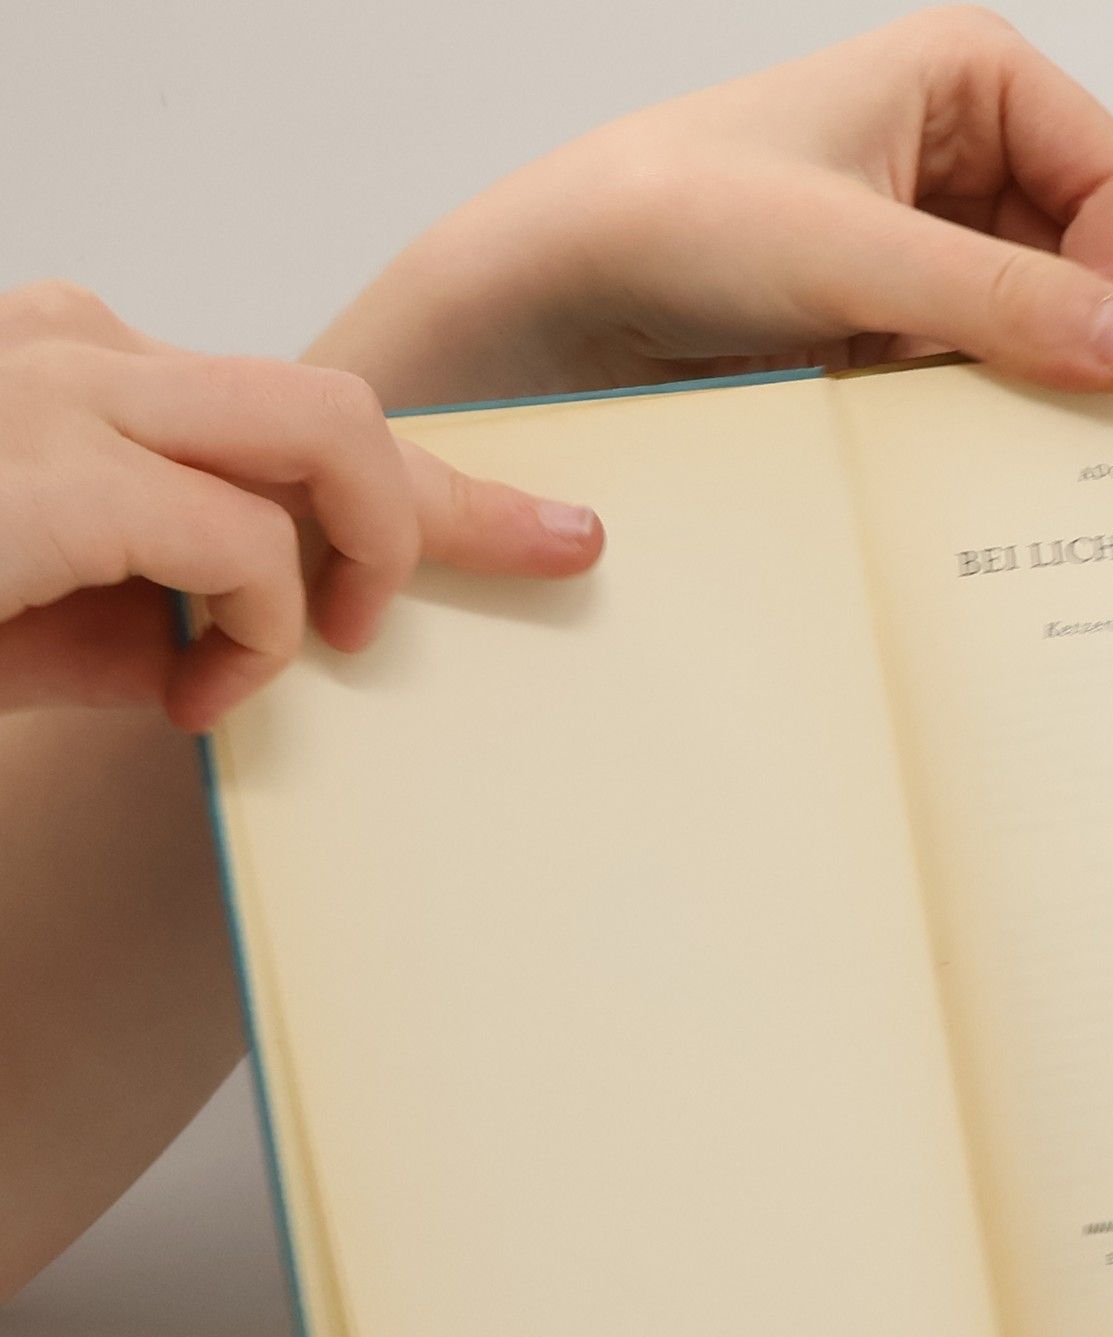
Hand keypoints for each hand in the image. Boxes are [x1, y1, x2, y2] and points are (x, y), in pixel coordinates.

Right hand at [0, 283, 604, 729]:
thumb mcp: (47, 628)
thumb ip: (154, 612)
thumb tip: (253, 644)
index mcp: (76, 378)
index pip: (295, 421)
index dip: (433, 483)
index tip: (551, 531)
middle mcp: (74, 353)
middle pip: (336, 410)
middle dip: (451, 502)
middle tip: (544, 559)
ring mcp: (59, 394)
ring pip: (325, 437)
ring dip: (355, 556)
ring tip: (309, 649)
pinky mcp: (54, 466)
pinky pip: (247, 546)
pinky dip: (257, 634)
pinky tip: (203, 696)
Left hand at [313, 8, 1112, 406]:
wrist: (558, 295)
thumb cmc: (673, 217)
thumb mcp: (853, 254)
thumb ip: (1001, 302)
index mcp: (970, 79)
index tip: (1094, 364)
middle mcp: (957, 156)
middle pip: (1082, 263)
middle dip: (1065, 342)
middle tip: (1048, 420)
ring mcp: (924, 247)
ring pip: (1030, 330)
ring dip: (1008, 385)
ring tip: (954, 421)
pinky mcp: (890, 322)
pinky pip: (970, 374)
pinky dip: (961, 413)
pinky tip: (919, 436)